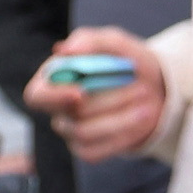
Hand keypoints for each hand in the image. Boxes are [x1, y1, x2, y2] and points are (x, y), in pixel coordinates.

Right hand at [30, 24, 166, 163]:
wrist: (155, 87)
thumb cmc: (125, 61)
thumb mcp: (114, 43)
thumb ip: (89, 41)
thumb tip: (64, 50)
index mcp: (53, 79)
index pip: (36, 95)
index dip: (54, 97)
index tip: (81, 93)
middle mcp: (57, 108)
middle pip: (70, 114)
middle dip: (109, 100)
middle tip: (141, 86)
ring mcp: (70, 131)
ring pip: (83, 134)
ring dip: (121, 118)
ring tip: (148, 100)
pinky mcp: (87, 149)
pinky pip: (96, 152)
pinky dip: (124, 135)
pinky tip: (142, 118)